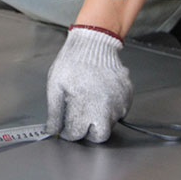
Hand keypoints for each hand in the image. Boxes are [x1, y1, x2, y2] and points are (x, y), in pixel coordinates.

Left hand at [46, 26, 132, 142]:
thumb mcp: (55, 86)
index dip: (69, 132)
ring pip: (111, 123)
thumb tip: (52, 130)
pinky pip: (120, 110)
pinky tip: (101, 95)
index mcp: (84, 107)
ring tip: (91, 101)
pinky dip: (112, 108)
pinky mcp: (127, 96)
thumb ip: (55, 112)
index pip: (77, 134)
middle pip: (99, 136)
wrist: (93, 43)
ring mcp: (119, 102)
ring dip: (100, 118)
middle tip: (82, 121)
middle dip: (89, 132)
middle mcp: (105, 108)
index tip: (67, 127)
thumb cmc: (72, 62)